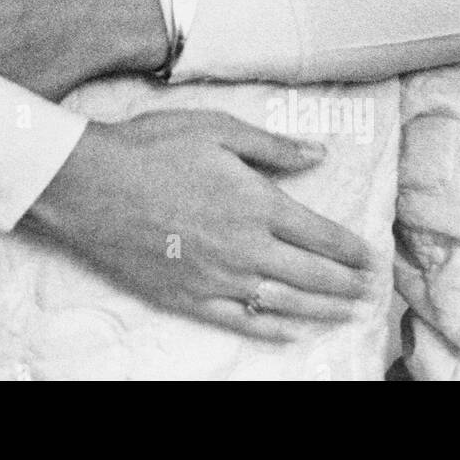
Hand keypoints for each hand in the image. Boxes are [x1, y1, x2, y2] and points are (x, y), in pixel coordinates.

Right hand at [24, 111, 382, 339]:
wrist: (90, 184)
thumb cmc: (151, 147)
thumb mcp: (216, 128)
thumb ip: (272, 146)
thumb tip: (318, 155)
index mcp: (257, 203)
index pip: (321, 234)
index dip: (351, 249)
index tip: (369, 257)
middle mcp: (245, 246)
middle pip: (311, 275)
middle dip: (346, 285)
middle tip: (368, 291)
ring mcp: (217, 277)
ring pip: (284, 303)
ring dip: (321, 311)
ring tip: (345, 314)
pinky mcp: (187, 296)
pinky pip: (239, 320)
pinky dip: (270, 329)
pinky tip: (289, 332)